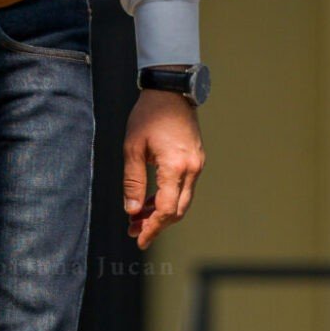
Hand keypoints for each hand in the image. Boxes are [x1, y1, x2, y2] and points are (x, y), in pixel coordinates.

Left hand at [124, 88, 204, 251]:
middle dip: (157, 225)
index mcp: (176, 166)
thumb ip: (133, 182)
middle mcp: (192, 168)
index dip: (153, 228)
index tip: (139, 239)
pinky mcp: (196, 160)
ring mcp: (197, 164)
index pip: (167, 209)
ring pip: (182, 200)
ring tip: (138, 218)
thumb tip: (132, 211)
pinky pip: (184, 188)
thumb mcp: (132, 148)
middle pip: (178, 210)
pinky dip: (169, 198)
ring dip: (162, 213)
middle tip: (135, 232)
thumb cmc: (149, 115)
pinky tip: (151, 201)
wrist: (171, 91)